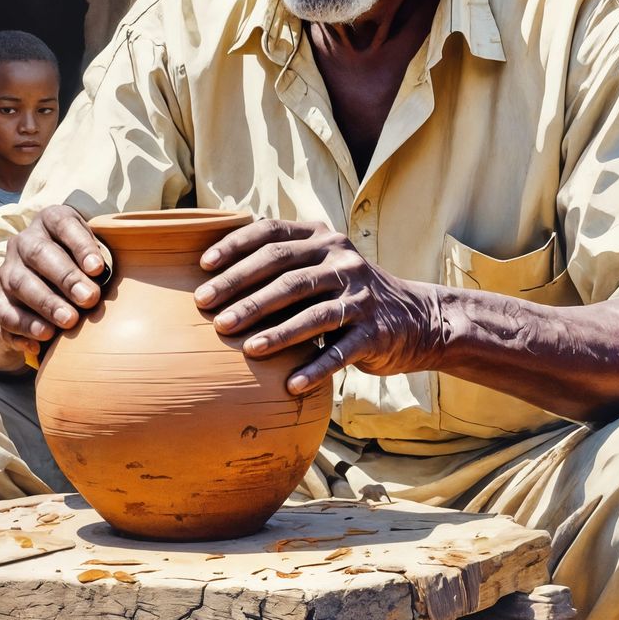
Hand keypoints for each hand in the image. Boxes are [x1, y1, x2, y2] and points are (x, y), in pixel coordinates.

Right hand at [0, 205, 108, 358]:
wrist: (40, 284)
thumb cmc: (80, 265)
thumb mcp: (91, 253)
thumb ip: (97, 261)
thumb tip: (103, 279)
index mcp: (49, 221)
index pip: (62, 224)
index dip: (81, 245)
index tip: (98, 269)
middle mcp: (24, 242)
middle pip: (39, 254)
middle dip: (66, 277)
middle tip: (89, 298)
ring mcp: (8, 270)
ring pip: (20, 283)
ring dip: (46, 303)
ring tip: (70, 320)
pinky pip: (2, 312)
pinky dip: (23, 326)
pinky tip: (44, 338)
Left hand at [193, 218, 442, 395]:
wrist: (415, 319)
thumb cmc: (345, 293)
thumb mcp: (320, 264)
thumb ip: (281, 260)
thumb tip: (211, 268)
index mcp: (322, 238)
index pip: (272, 234)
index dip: (235, 248)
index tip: (203, 268)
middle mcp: (342, 260)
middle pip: (287, 275)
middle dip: (245, 295)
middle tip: (213, 316)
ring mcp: (361, 297)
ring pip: (313, 314)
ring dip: (277, 333)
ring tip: (246, 349)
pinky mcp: (376, 332)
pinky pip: (341, 352)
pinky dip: (314, 369)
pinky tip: (289, 385)